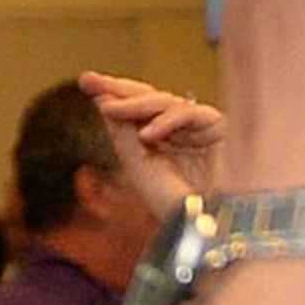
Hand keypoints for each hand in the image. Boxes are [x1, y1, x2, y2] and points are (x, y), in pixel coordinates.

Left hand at [78, 71, 223, 212]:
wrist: (209, 224)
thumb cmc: (177, 206)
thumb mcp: (140, 168)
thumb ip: (123, 135)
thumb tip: (104, 101)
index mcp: (162, 145)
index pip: (136, 113)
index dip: (113, 96)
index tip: (86, 83)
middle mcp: (181, 133)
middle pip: (149, 100)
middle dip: (119, 89)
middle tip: (90, 80)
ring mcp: (199, 128)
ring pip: (165, 102)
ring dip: (134, 104)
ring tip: (108, 108)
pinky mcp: (218, 128)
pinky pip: (188, 113)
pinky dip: (165, 121)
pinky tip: (146, 134)